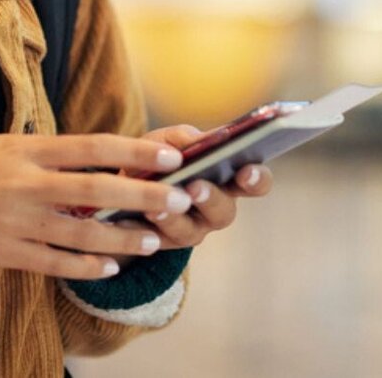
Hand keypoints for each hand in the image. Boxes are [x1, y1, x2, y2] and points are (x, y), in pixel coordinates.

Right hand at [0, 133, 193, 282]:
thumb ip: (40, 153)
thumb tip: (86, 156)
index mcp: (24, 149)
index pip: (91, 146)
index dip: (134, 151)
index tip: (170, 155)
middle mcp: (24, 184)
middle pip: (97, 190)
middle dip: (143, 196)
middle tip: (180, 198)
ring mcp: (15, 221)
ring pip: (82, 233)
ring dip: (123, 238)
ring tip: (155, 241)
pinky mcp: (3, 253)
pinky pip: (53, 263)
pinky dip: (85, 267)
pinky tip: (109, 267)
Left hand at [134, 124, 275, 251]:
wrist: (124, 182)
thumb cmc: (158, 157)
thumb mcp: (169, 140)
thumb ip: (188, 138)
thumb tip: (204, 140)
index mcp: (228, 178)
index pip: (256, 182)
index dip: (257, 179)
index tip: (246, 171)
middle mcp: (216, 208)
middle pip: (225, 212)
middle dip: (210, 199)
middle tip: (195, 187)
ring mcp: (192, 229)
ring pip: (190, 232)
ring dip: (174, 218)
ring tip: (156, 207)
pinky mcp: (164, 244)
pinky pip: (158, 242)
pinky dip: (144, 229)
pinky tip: (132, 219)